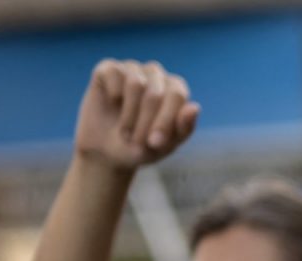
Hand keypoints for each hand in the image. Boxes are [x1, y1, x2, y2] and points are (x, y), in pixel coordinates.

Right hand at [75, 59, 199, 170]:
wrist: (106, 152)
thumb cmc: (141, 147)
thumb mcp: (164, 146)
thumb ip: (183, 128)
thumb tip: (195, 107)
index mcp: (175, 89)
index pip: (177, 96)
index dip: (165, 121)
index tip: (155, 143)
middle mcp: (156, 74)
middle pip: (155, 94)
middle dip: (145, 124)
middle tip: (136, 144)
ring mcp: (133, 68)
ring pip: (135, 84)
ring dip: (129, 115)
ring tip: (126, 132)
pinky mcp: (109, 67)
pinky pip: (113, 74)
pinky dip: (113, 96)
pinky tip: (112, 105)